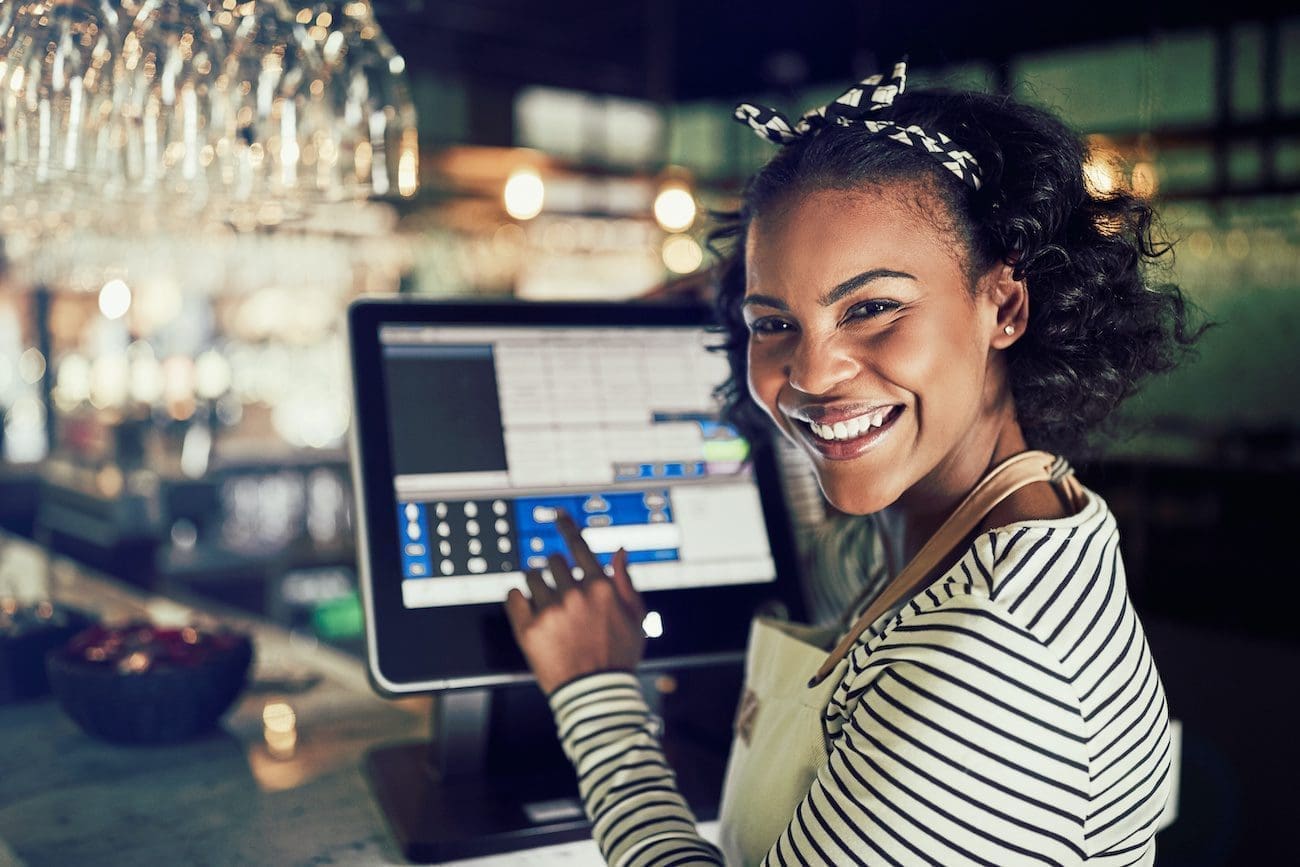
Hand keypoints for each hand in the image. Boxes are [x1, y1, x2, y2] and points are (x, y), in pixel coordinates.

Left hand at [504, 510, 646, 694]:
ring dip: (537, 586)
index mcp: (600, 588)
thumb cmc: (619, 656)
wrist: (596, 693)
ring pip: (532, 577)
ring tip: (546, 606)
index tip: (557, 516)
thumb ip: (625, 581)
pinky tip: (528, 611)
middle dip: (556, 572)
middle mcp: (574, 594)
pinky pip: (513, 596)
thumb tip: (619, 551)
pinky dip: (518, 599)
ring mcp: (549, 611)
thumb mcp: (636, 617)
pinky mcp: (528, 629)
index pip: (578, 545)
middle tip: (561, 592)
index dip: (566, 527)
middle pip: (553, 561)